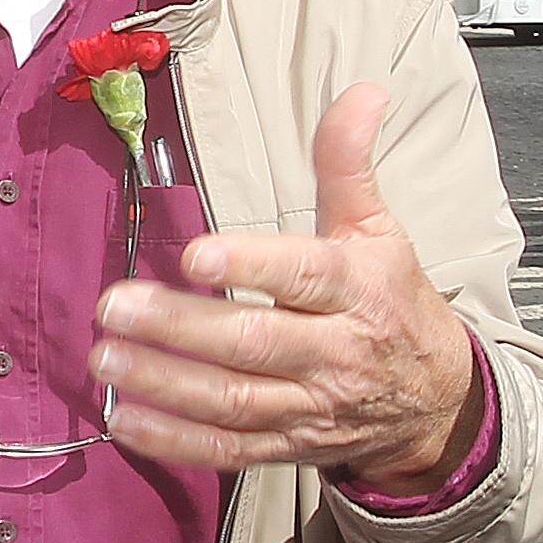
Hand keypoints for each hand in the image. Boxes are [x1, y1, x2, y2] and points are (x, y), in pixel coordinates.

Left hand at [90, 83, 482, 490]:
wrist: (435, 401)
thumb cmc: (393, 302)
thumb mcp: (379, 229)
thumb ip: (349, 163)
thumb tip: (361, 92)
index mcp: (355, 289)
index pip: (302, 276)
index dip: (249, 265)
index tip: (194, 253)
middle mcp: (333, 353)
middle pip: (253, 343)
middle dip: (180, 327)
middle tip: (115, 305)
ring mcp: (309, 406)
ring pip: (233, 400)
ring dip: (165, 383)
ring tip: (106, 356)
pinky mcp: (288, 446)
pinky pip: (228, 450)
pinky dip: (175, 442)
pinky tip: (126, 419)